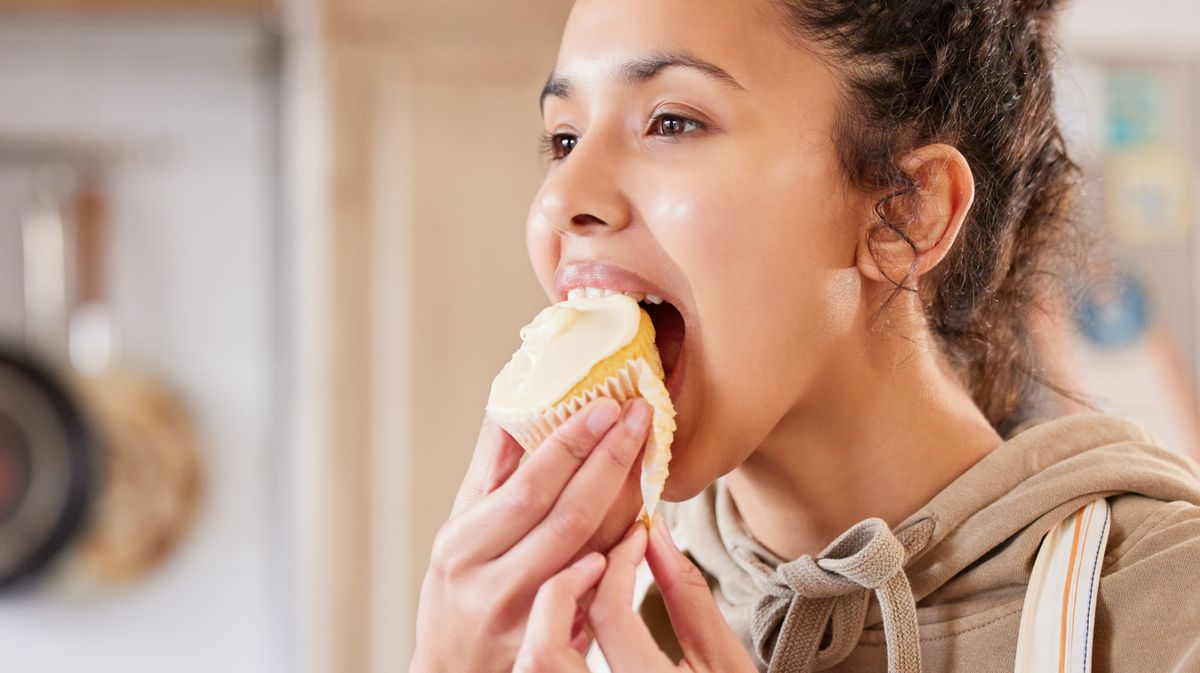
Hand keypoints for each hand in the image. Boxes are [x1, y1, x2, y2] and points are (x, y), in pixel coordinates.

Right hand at [410, 398, 651, 672]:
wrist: (454, 672)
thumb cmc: (459, 589)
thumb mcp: (460, 530)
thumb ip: (489, 472)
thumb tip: (510, 407)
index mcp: (464, 544)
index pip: (527, 486)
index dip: (570, 444)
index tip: (605, 406)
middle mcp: (491, 583)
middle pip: (566, 517)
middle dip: (608, 461)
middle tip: (638, 417)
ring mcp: (525, 618)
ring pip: (589, 552)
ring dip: (625, 503)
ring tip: (647, 458)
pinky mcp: (553, 642)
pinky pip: (599, 589)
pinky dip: (622, 551)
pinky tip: (641, 521)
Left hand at [514, 517, 758, 672]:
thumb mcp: (723, 660)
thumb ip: (688, 596)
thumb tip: (653, 534)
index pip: (611, 616)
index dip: (619, 563)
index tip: (636, 536)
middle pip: (544, 652)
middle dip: (560, 592)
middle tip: (595, 562)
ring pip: (532, 671)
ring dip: (546, 623)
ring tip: (584, 592)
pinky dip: (547, 651)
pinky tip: (576, 630)